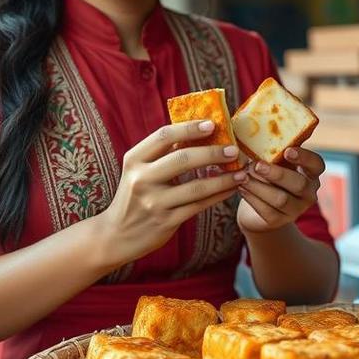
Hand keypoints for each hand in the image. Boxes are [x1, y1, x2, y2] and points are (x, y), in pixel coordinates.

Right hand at [97, 120, 246, 260]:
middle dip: (213, 152)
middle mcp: (142, 179)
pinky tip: (231, 188)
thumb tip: (200, 130)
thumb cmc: (135, 195)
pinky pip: (199, 206)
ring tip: (242, 171)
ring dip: (223, 178)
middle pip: (183, 159)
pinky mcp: (166, 221)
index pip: (164, 136)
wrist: (116, 235)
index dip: (190, 128)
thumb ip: (163, 152)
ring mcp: (154, 202)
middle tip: (233, 149)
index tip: (212, 124)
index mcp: (134, 160)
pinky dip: (218, 195)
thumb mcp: (139, 170)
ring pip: (196, 187)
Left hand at [237, 147, 324, 233]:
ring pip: (281, 200)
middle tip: (257, 165)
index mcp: (310, 173)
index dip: (304, 157)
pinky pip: (267, 211)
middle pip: (299, 185)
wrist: (258, 206)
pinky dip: (252, 198)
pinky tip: (241, 188)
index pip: (317, 164)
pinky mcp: (279, 221)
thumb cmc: (268, 175)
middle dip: (277, 174)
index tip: (287, 150)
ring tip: (243, 176)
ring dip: (260, 186)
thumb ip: (274, 150)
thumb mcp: (276, 162)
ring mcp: (296, 210)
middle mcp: (308, 193)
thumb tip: (259, 129)